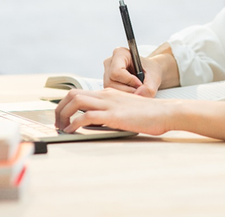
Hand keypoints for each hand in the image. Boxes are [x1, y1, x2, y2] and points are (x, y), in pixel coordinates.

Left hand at [54, 87, 171, 135]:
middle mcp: (106, 95)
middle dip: (59, 109)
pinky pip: (86, 116)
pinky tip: (72, 131)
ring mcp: (110, 104)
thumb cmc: (150, 113)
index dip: (66, 105)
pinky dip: (74, 123)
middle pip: (72, 94)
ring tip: (62, 128)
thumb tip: (97, 123)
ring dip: (63, 114)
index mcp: (109, 93)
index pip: (79, 93)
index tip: (62, 118)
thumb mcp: (127, 109)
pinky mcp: (114, 115)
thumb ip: (112, 111)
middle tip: (57, 123)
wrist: (166, 111)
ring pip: (76, 101)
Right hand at [103, 47, 162, 96]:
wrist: (150, 73)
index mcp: (120, 54)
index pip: (117, 71)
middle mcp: (110, 63)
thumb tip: (139, 94)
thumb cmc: (150, 70)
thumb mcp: (154, 77)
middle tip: (141, 90)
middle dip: (128, 90)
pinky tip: (132, 92)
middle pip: (111, 82)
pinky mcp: (107, 84)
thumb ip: (149, 87)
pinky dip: (123, 96)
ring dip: (126, 94)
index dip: (129, 81)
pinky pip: (112, 94)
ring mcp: (106, 74)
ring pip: (111, 90)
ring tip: (138, 91)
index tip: (140, 84)